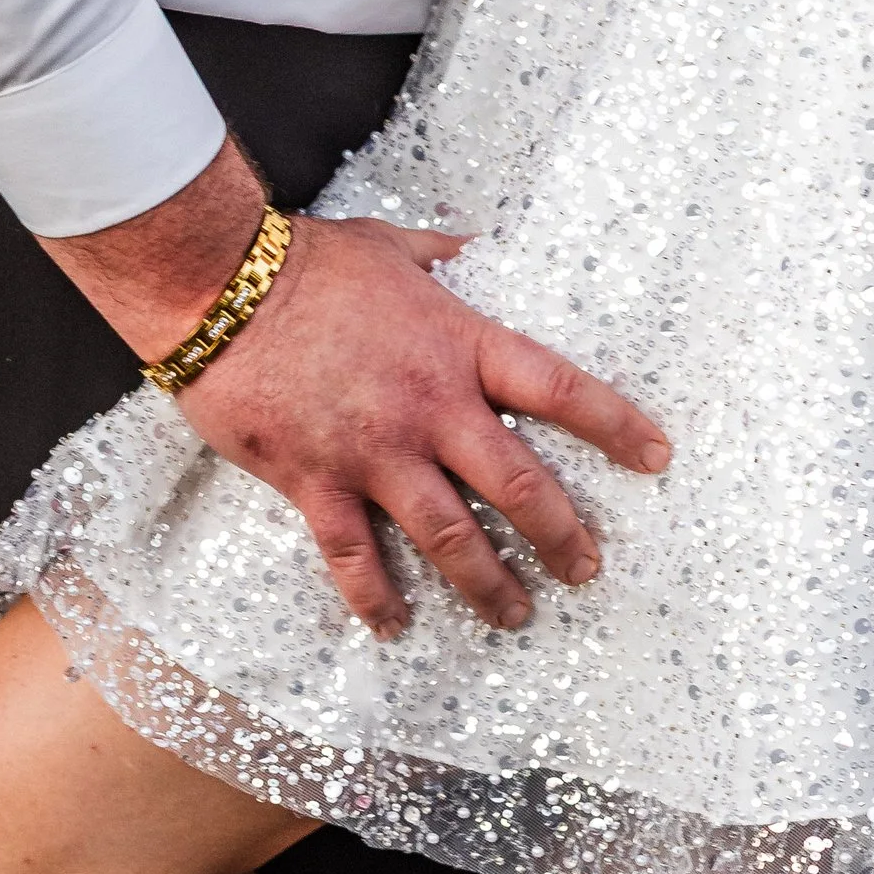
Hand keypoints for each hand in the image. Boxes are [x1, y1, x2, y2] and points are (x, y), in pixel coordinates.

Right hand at [183, 213, 670, 633]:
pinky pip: (353, 556)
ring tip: (514, 616)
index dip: (615, 425)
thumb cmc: (303, 260)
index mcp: (459, 346)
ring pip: (450, 537)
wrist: (216, 285)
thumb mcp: (388, 246)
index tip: (656, 457)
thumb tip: (466, 247)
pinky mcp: (315, 482)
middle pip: (520, 487)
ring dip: (488, 585)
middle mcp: (430, 408)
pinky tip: (395, 626)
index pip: (559, 390)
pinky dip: (376, 598)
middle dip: (562, 536)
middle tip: (587, 570)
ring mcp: (373, 453)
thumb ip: (437, 258)